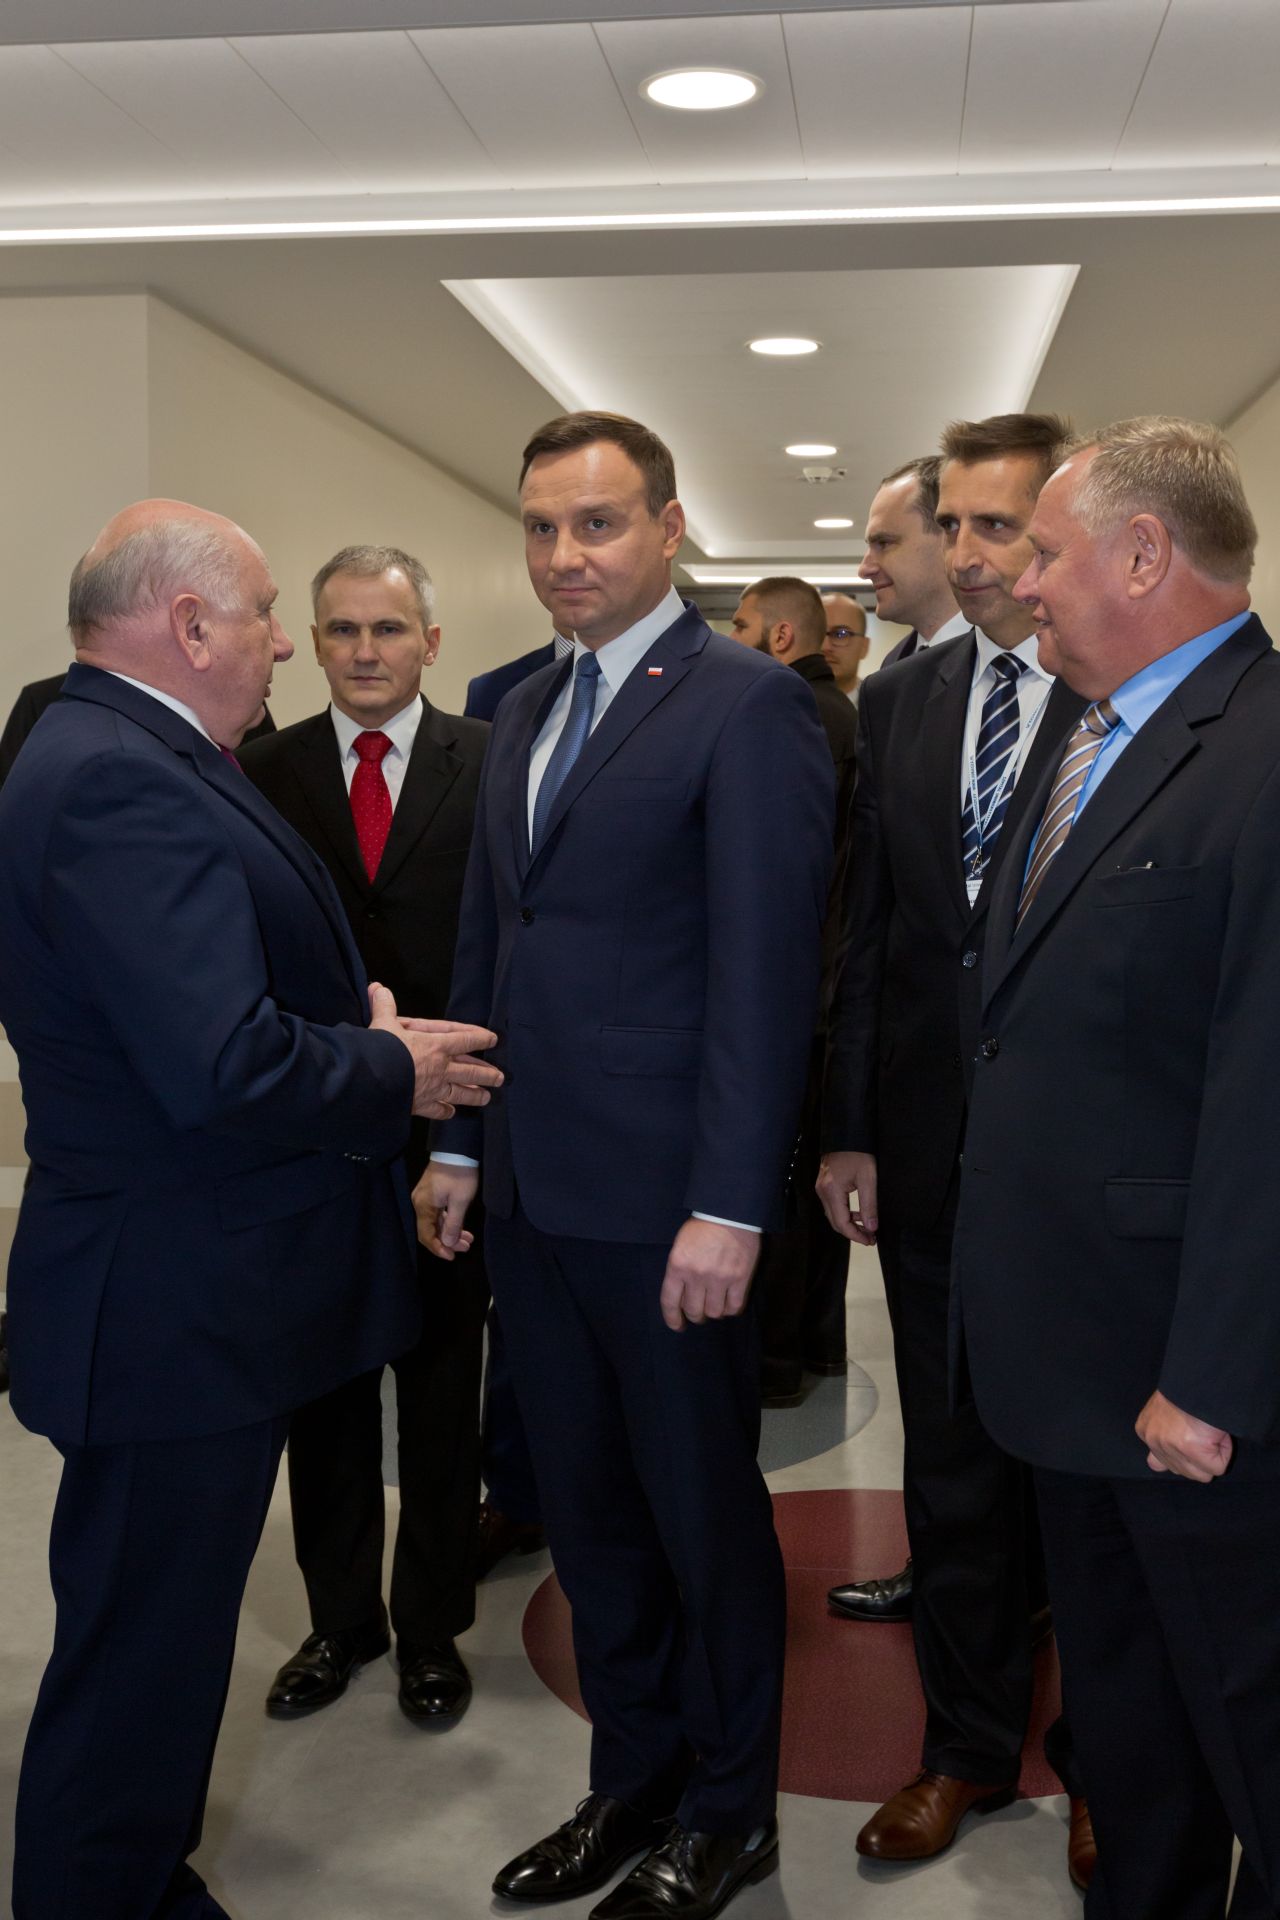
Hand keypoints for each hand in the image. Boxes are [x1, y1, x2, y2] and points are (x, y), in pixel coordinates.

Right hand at [368, 985, 501, 1119]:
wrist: (371, 1082)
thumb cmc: (380, 1050)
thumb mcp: (383, 1023)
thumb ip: (384, 1006)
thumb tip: (377, 987)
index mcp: (435, 1045)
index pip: (465, 1039)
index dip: (480, 1038)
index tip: (493, 1039)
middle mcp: (440, 1068)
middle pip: (471, 1071)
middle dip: (486, 1074)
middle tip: (500, 1078)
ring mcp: (433, 1089)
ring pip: (460, 1092)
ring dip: (474, 1094)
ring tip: (486, 1097)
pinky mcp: (421, 1106)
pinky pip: (438, 1110)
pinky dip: (446, 1111)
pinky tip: (451, 1111)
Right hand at [413, 1161, 478, 1259]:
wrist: (457, 1148)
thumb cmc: (460, 1174)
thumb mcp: (460, 1201)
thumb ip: (453, 1224)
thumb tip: (447, 1243)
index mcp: (424, 1206)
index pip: (426, 1235)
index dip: (438, 1248)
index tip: (452, 1256)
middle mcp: (420, 1203)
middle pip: (430, 1230)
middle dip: (447, 1241)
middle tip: (465, 1247)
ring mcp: (425, 1197)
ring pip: (435, 1222)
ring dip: (450, 1232)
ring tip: (468, 1239)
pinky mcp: (432, 1193)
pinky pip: (437, 1213)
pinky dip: (449, 1222)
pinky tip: (462, 1227)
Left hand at [659, 1220, 759, 1331]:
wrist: (730, 1212)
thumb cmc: (702, 1228)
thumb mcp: (680, 1246)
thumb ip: (679, 1271)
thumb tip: (681, 1297)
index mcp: (678, 1265)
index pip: (670, 1302)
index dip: (672, 1319)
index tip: (677, 1325)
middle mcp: (697, 1275)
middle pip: (694, 1311)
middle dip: (695, 1316)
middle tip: (699, 1313)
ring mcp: (720, 1278)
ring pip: (714, 1312)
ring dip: (714, 1312)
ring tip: (715, 1305)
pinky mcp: (740, 1279)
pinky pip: (734, 1307)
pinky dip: (731, 1309)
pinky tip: (729, 1303)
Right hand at [816, 1150, 877, 1244]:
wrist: (847, 1134)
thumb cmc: (859, 1153)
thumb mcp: (868, 1178)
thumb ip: (869, 1204)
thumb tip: (872, 1227)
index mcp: (832, 1191)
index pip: (841, 1223)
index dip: (856, 1235)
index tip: (871, 1240)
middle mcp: (822, 1192)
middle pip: (835, 1222)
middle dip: (853, 1233)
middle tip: (871, 1238)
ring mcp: (821, 1188)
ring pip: (833, 1215)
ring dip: (849, 1224)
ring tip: (867, 1229)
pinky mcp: (824, 1185)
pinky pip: (832, 1206)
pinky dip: (844, 1214)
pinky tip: (858, 1215)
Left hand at [1136, 1389, 1232, 1481]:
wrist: (1198, 1378)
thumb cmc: (1187, 1390)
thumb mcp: (1165, 1409)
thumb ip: (1162, 1435)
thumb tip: (1158, 1466)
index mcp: (1145, 1429)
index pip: (1160, 1464)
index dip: (1183, 1454)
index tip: (1190, 1437)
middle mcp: (1153, 1441)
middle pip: (1184, 1472)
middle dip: (1200, 1457)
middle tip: (1203, 1431)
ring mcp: (1171, 1446)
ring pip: (1202, 1474)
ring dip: (1213, 1454)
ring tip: (1210, 1430)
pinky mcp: (1192, 1450)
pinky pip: (1218, 1466)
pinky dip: (1225, 1450)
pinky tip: (1217, 1432)